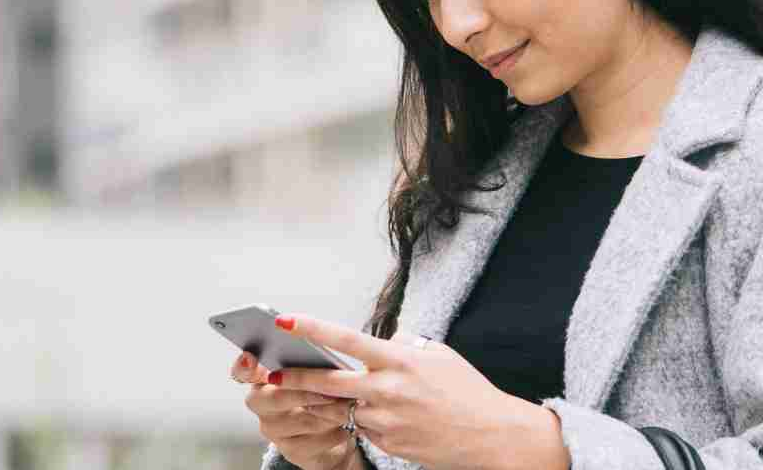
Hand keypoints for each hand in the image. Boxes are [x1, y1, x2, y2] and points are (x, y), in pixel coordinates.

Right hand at [233, 352, 367, 469]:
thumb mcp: (315, 373)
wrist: (332, 434)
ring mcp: (274, 430)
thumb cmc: (321, 394)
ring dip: (329, 411)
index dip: (243, 367)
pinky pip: (316, 440)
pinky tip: (348, 423)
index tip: (251, 360)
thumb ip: (308, 364)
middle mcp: (262, 404)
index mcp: (263, 378)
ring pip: (302, 420)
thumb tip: (321, 352)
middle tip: (329, 388)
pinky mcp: (292, 451)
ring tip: (349, 403)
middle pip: (272, 397)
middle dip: (304, 392)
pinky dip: (336, 430)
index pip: (242, 371)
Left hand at [265, 314, 563, 469]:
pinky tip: (385, 417)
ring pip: (344, 409)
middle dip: (295, 379)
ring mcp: (385, 420)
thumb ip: (404, 345)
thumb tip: (382, 343)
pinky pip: (363, 428)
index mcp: (400, 361)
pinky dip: (365, 420)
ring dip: (334, 402)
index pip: (346, 340)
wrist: (491, 436)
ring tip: (332, 394)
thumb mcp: (439, 355)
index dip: (312, 329)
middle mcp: (387, 391)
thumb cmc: (468, 391)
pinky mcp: (386, 443)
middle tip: (271, 374)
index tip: (285, 320)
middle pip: (328, 383)